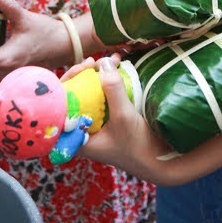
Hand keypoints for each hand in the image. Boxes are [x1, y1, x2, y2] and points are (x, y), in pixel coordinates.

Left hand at [76, 56, 178, 184]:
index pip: (61, 106)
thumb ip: (113, 90)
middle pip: (74, 96)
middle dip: (83, 75)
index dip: (69, 82)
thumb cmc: (138, 147)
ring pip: (88, 94)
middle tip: (97, 62)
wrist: (160, 161)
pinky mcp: (106, 118)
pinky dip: (107, 82)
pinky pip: (101, 96)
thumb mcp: (124, 117)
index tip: (83, 68)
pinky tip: (115, 69)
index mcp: (76, 137)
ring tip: (111, 61)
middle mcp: (82, 129)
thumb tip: (104, 62)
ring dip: (96, 76)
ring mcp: (94, 123)